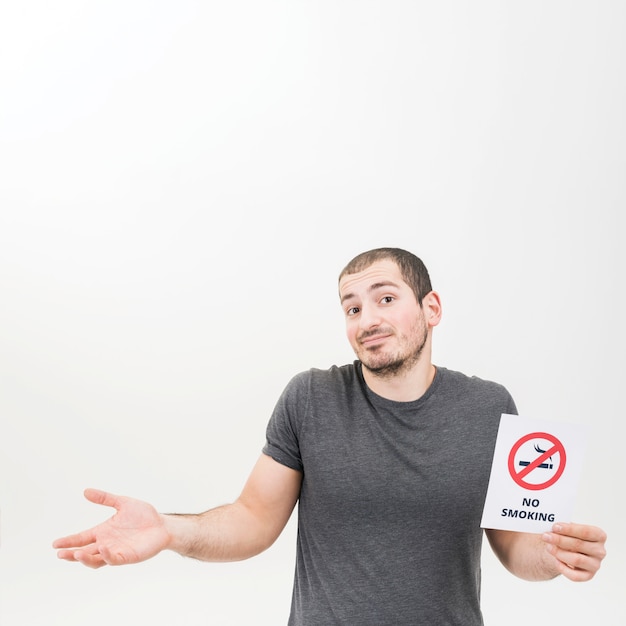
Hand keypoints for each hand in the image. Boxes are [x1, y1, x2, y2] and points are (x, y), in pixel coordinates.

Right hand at [53, 489, 169, 568]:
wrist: (162, 525)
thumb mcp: (122, 503)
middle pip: (84, 552)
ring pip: (95, 560)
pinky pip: (113, 559)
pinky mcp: (127, 556)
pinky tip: (102, 548)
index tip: (55, 543)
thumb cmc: (143, 515)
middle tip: (60, 553)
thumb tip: (85, 491)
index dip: (69, 541)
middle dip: (72, 553)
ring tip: (76, 553)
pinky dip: (106, 556)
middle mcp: (106, 543)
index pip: (82, 538)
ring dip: (85, 558)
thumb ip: (105, 498)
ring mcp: (116, 551)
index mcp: (103, 531)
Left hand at [542, 522, 606, 581]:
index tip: (554, 527)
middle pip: (579, 545)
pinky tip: (556, 561)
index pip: (586, 532)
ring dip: (559, 553)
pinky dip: (563, 568)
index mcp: (599, 535)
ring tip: (548, 547)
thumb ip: (564, 528)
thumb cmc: (568, 536)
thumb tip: (552, 529)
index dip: (569, 529)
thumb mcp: (568, 529)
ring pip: (576, 560)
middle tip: (545, 536)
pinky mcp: (588, 576)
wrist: (567, 550)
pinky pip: (575, 576)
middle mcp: (600, 551)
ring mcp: (595, 565)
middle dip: (559, 540)